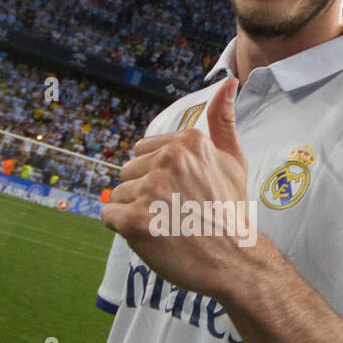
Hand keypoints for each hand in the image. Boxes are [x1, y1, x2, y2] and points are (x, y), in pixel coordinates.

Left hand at [99, 78, 254, 298]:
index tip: (180, 194)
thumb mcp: (234, 159)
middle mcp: (169, 160)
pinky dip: (122, 229)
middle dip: (143, 194)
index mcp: (188, 141)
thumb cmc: (231, 211)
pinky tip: (150, 236)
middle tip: (174, 213)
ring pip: (117, 196)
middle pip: (127, 173)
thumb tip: (229, 82)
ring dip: (134, 213)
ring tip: (165, 226)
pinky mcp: (134, 221)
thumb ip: (223, 120)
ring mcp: (151, 190)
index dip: (157, 176)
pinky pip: (107, 216)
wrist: (235, 260)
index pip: (142, 152)